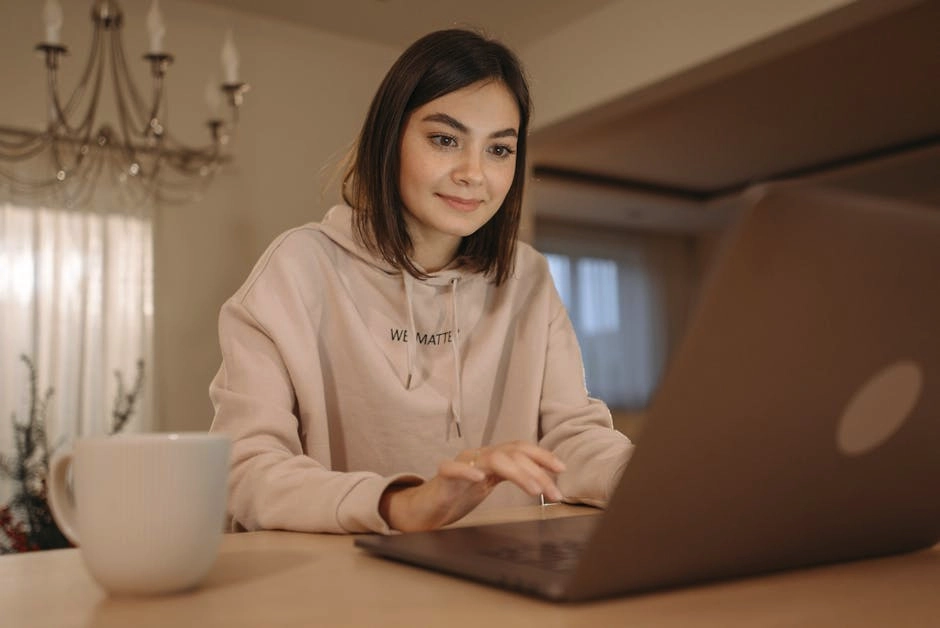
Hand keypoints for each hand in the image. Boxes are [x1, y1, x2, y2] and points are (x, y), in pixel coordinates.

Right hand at [379, 441, 565, 531]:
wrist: (422, 508)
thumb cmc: (456, 496)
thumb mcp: (489, 486)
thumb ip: (512, 477)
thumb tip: (546, 481)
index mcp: (491, 458)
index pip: (520, 449)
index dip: (542, 456)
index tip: (562, 469)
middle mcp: (478, 456)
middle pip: (512, 453)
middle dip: (537, 471)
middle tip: (553, 493)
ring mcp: (461, 464)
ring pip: (492, 459)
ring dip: (517, 473)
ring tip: (533, 489)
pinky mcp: (442, 477)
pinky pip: (453, 469)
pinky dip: (467, 471)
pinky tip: (479, 479)